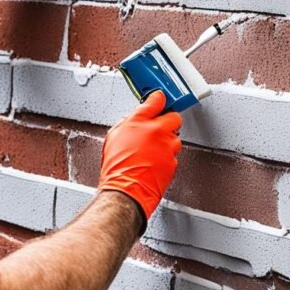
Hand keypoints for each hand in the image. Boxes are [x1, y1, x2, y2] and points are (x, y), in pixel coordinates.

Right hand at [99, 91, 182, 226]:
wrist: (126, 191)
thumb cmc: (117, 167)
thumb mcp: (114, 135)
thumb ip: (130, 121)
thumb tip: (136, 117)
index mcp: (142, 122)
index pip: (156, 100)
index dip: (158, 98)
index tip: (158, 98)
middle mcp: (158, 132)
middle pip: (174, 118)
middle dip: (167, 121)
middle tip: (157, 128)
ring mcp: (168, 148)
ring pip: (175, 138)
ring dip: (167, 141)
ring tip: (152, 151)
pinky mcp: (173, 163)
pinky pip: (173, 155)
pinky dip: (166, 157)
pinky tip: (153, 162)